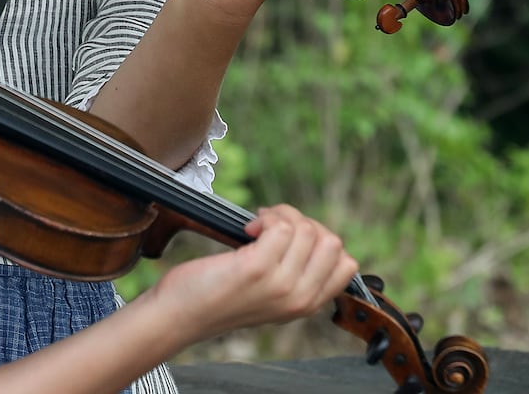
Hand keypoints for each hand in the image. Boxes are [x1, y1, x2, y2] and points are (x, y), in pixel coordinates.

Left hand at [154, 204, 357, 340]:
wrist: (182, 313)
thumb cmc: (219, 295)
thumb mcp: (269, 294)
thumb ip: (293, 273)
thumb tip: (308, 231)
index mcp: (307, 304)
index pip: (346, 263)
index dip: (320, 239)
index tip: (290, 237)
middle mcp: (300, 298)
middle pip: (331, 241)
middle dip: (302, 222)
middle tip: (271, 226)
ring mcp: (281, 285)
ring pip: (308, 229)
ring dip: (280, 216)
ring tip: (256, 226)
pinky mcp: (257, 268)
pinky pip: (281, 227)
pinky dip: (265, 217)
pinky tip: (247, 229)